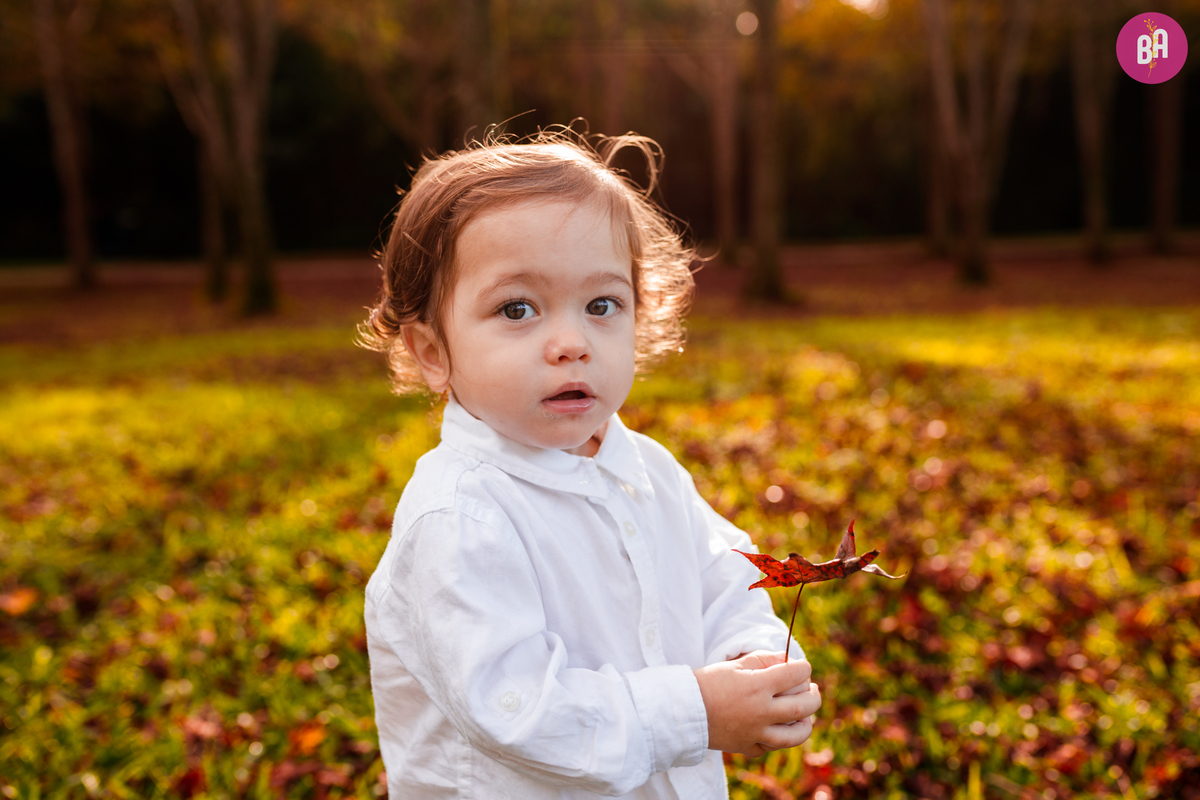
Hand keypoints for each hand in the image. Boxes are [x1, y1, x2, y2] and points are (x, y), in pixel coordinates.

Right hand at [694, 651, 820, 756]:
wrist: (682, 711)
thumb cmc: (707, 683)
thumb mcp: (735, 665)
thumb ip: (763, 660)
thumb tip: (787, 660)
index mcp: (758, 686)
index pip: (795, 674)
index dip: (803, 668)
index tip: (803, 667)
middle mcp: (761, 712)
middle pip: (803, 706)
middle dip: (813, 695)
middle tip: (812, 689)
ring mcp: (756, 733)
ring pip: (795, 735)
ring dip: (805, 724)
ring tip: (805, 716)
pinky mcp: (747, 747)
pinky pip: (772, 747)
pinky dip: (779, 738)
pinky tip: (779, 729)